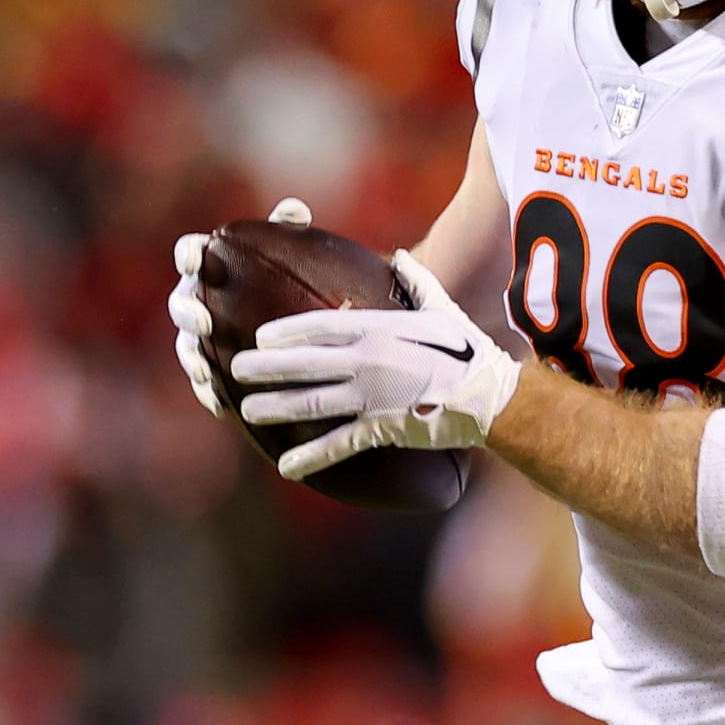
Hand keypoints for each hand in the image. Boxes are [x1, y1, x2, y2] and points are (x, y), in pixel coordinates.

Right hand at [167, 196, 314, 417]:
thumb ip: (289, 231)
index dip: (189, 254)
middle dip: (186, 312)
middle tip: (203, 322)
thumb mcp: (294, 253)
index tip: (193, 262)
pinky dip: (207, 392)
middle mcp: (196, 298)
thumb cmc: (286, 277)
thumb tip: (294, 211)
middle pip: (180, 303)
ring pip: (186, 347)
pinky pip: (201, 381)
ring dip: (192, 360)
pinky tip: (221, 407)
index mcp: (211, 265)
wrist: (292, 325)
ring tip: (205, 373)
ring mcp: (198, 336)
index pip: (191, 251)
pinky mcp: (208, 366)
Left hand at [232, 250, 521, 480]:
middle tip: (236, 369)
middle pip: (304, 363)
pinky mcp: (380, 428)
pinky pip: (338, 445)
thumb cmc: (467, 349)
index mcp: (379, 329)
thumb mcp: (442, 309)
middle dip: (266, 367)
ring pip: (310, 402)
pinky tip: (286, 467)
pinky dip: (310, 458)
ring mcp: (371, 396)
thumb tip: (401, 257)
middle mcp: (367, 360)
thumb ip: (416, 283)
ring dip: (274, 408)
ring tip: (246, 410)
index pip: (321, 325)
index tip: (261, 336)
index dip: (287, 331)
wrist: (489, 396)